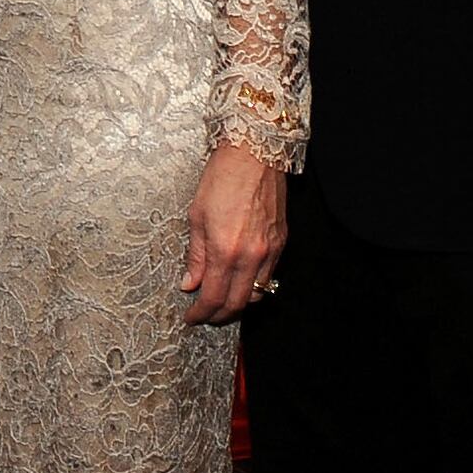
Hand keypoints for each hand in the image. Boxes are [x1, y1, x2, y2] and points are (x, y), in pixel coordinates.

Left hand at [178, 143, 286, 323]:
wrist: (254, 156)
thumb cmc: (222, 179)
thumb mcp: (196, 217)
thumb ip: (195, 255)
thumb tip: (189, 282)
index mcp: (225, 250)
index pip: (213, 297)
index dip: (201, 313)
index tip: (192, 317)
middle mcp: (251, 256)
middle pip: (237, 304)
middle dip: (219, 315)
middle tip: (205, 315)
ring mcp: (270, 251)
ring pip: (257, 294)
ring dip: (239, 303)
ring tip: (221, 299)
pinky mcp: (282, 243)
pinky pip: (270, 277)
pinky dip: (254, 286)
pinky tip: (240, 280)